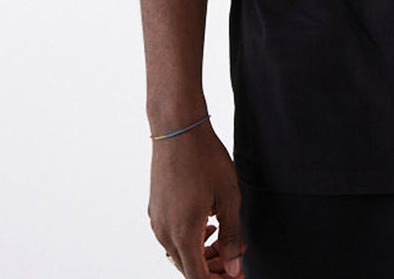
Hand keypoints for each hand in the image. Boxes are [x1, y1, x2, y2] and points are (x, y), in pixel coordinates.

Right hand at [148, 120, 245, 277]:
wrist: (178, 129)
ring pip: (179, 253)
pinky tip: (207, 224)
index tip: (238, 275)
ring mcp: (156, 221)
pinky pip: (171, 236)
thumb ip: (231, 236)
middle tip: (237, 256)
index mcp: (183, 234)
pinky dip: (189, 239)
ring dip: (202, 254)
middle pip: (188, 269)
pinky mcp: (155, 209)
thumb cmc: (206, 159)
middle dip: (214, 269)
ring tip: (224, 240)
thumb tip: (235, 268)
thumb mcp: (229, 197)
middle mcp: (164, 233)